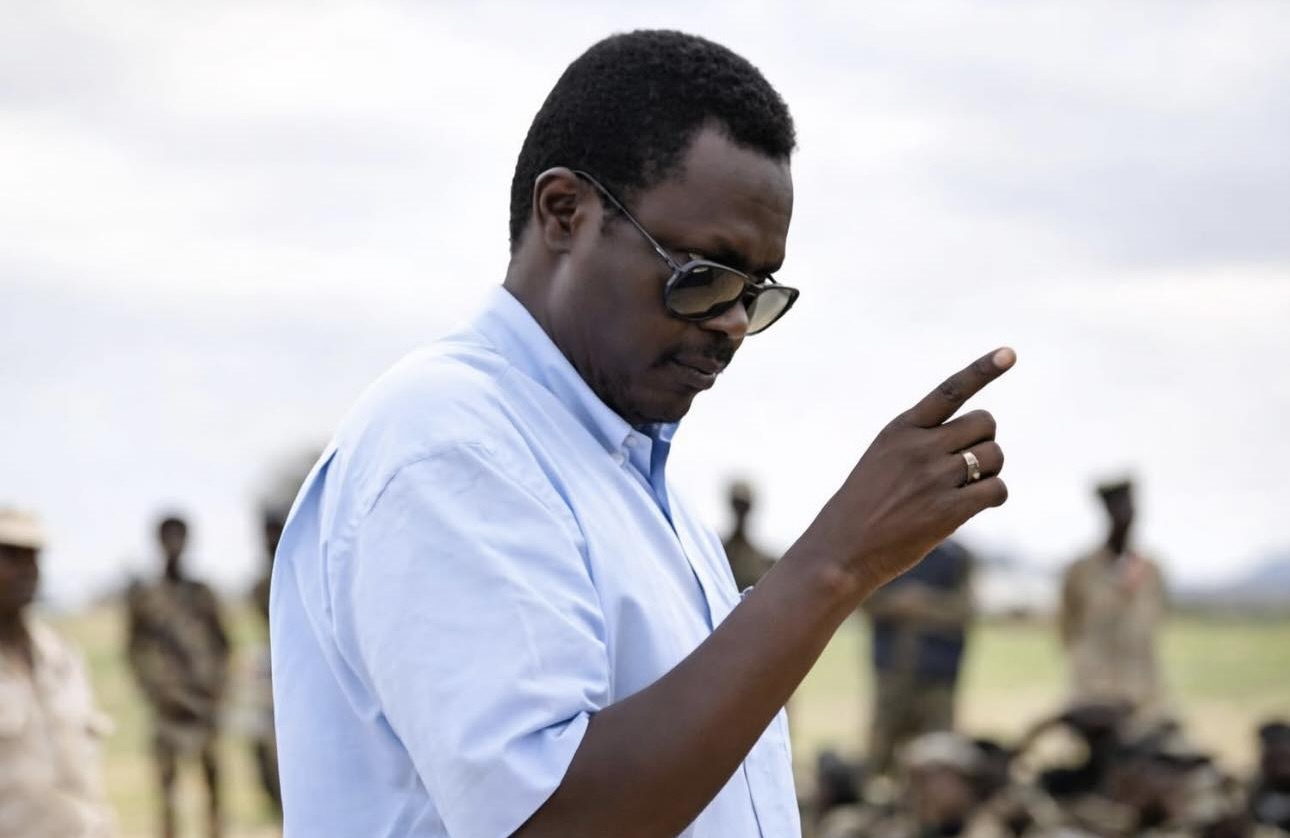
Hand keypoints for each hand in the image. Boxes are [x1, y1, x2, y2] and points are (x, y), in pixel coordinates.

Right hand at [805, 347, 1014, 592]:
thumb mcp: (882, 460)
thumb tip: (977, 445)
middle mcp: (918, 447)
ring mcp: (934, 477)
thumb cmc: (863, 507)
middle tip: (968, 464)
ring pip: (994, 456)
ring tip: (965, 488)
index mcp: (900, 429)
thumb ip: (921, 443)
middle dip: (984, 441)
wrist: (841, 550)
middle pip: (984, 423)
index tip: (1009, 353)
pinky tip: (976, 506)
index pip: (949, 391)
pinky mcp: (948, 509)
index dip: (982, 370)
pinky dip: (994, 496)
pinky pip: (996, 489)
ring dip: (990, 471)